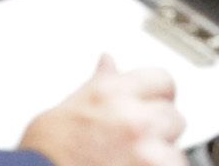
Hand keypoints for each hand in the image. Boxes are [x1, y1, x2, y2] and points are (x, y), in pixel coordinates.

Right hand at [19, 58, 180, 165]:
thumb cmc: (43, 154)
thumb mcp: (66, 109)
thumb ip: (96, 85)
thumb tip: (108, 62)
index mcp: (111, 92)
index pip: (162, 80)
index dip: (157, 97)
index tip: (153, 106)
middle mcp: (133, 117)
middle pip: (173, 116)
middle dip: (158, 130)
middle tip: (134, 144)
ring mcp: (145, 150)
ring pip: (176, 151)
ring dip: (161, 158)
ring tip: (131, 164)